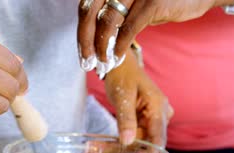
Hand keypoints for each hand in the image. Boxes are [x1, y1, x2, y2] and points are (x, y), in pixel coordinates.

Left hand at [78, 0, 233, 74]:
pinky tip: (116, 59)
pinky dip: (119, 47)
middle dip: (85, 41)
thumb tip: (99, 37)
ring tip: (102, 64)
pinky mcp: (151, 3)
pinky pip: (128, 29)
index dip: (82, 30)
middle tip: (86, 63)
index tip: (83, 52)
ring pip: (107, 22)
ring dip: (101, 48)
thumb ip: (120, 13)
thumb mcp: (138, 3)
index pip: (87, 6)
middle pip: (90, 12)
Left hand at [104, 50, 172, 145]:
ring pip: (138, 141)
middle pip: (146, 141)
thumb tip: (127, 141)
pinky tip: (100, 148)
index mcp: (158, 107)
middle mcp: (160, 115)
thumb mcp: (123, 96)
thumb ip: (126, 119)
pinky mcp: (144, 123)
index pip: (158, 135)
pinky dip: (118, 142)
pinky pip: (134, 136)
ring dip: (117, 148)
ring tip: (93, 152)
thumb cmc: (123, 76)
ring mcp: (153, 120)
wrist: (121, 66)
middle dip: (124, 150)